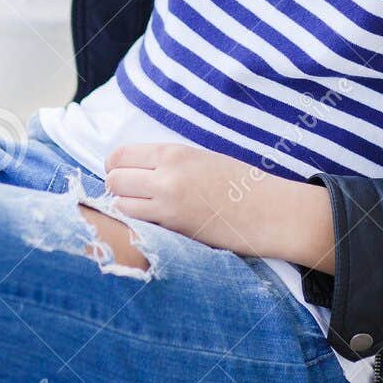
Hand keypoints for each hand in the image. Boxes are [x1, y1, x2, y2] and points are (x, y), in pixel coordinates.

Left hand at [103, 142, 335, 270]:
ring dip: (125, 208)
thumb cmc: (240, 184)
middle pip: (113, 179)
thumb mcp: (201, 159)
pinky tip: (153, 224)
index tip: (123, 174)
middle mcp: (166, 175)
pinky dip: (138, 224)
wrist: (269, 211)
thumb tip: (134, 171)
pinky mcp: (175, 229)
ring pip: (120, 204)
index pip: (120, 156)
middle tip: (131, 195)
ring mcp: (168, 204)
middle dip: (116, 187)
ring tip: (143, 211)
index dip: (115, 166)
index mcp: (173, 153)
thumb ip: (167, 163)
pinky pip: (138, 224)